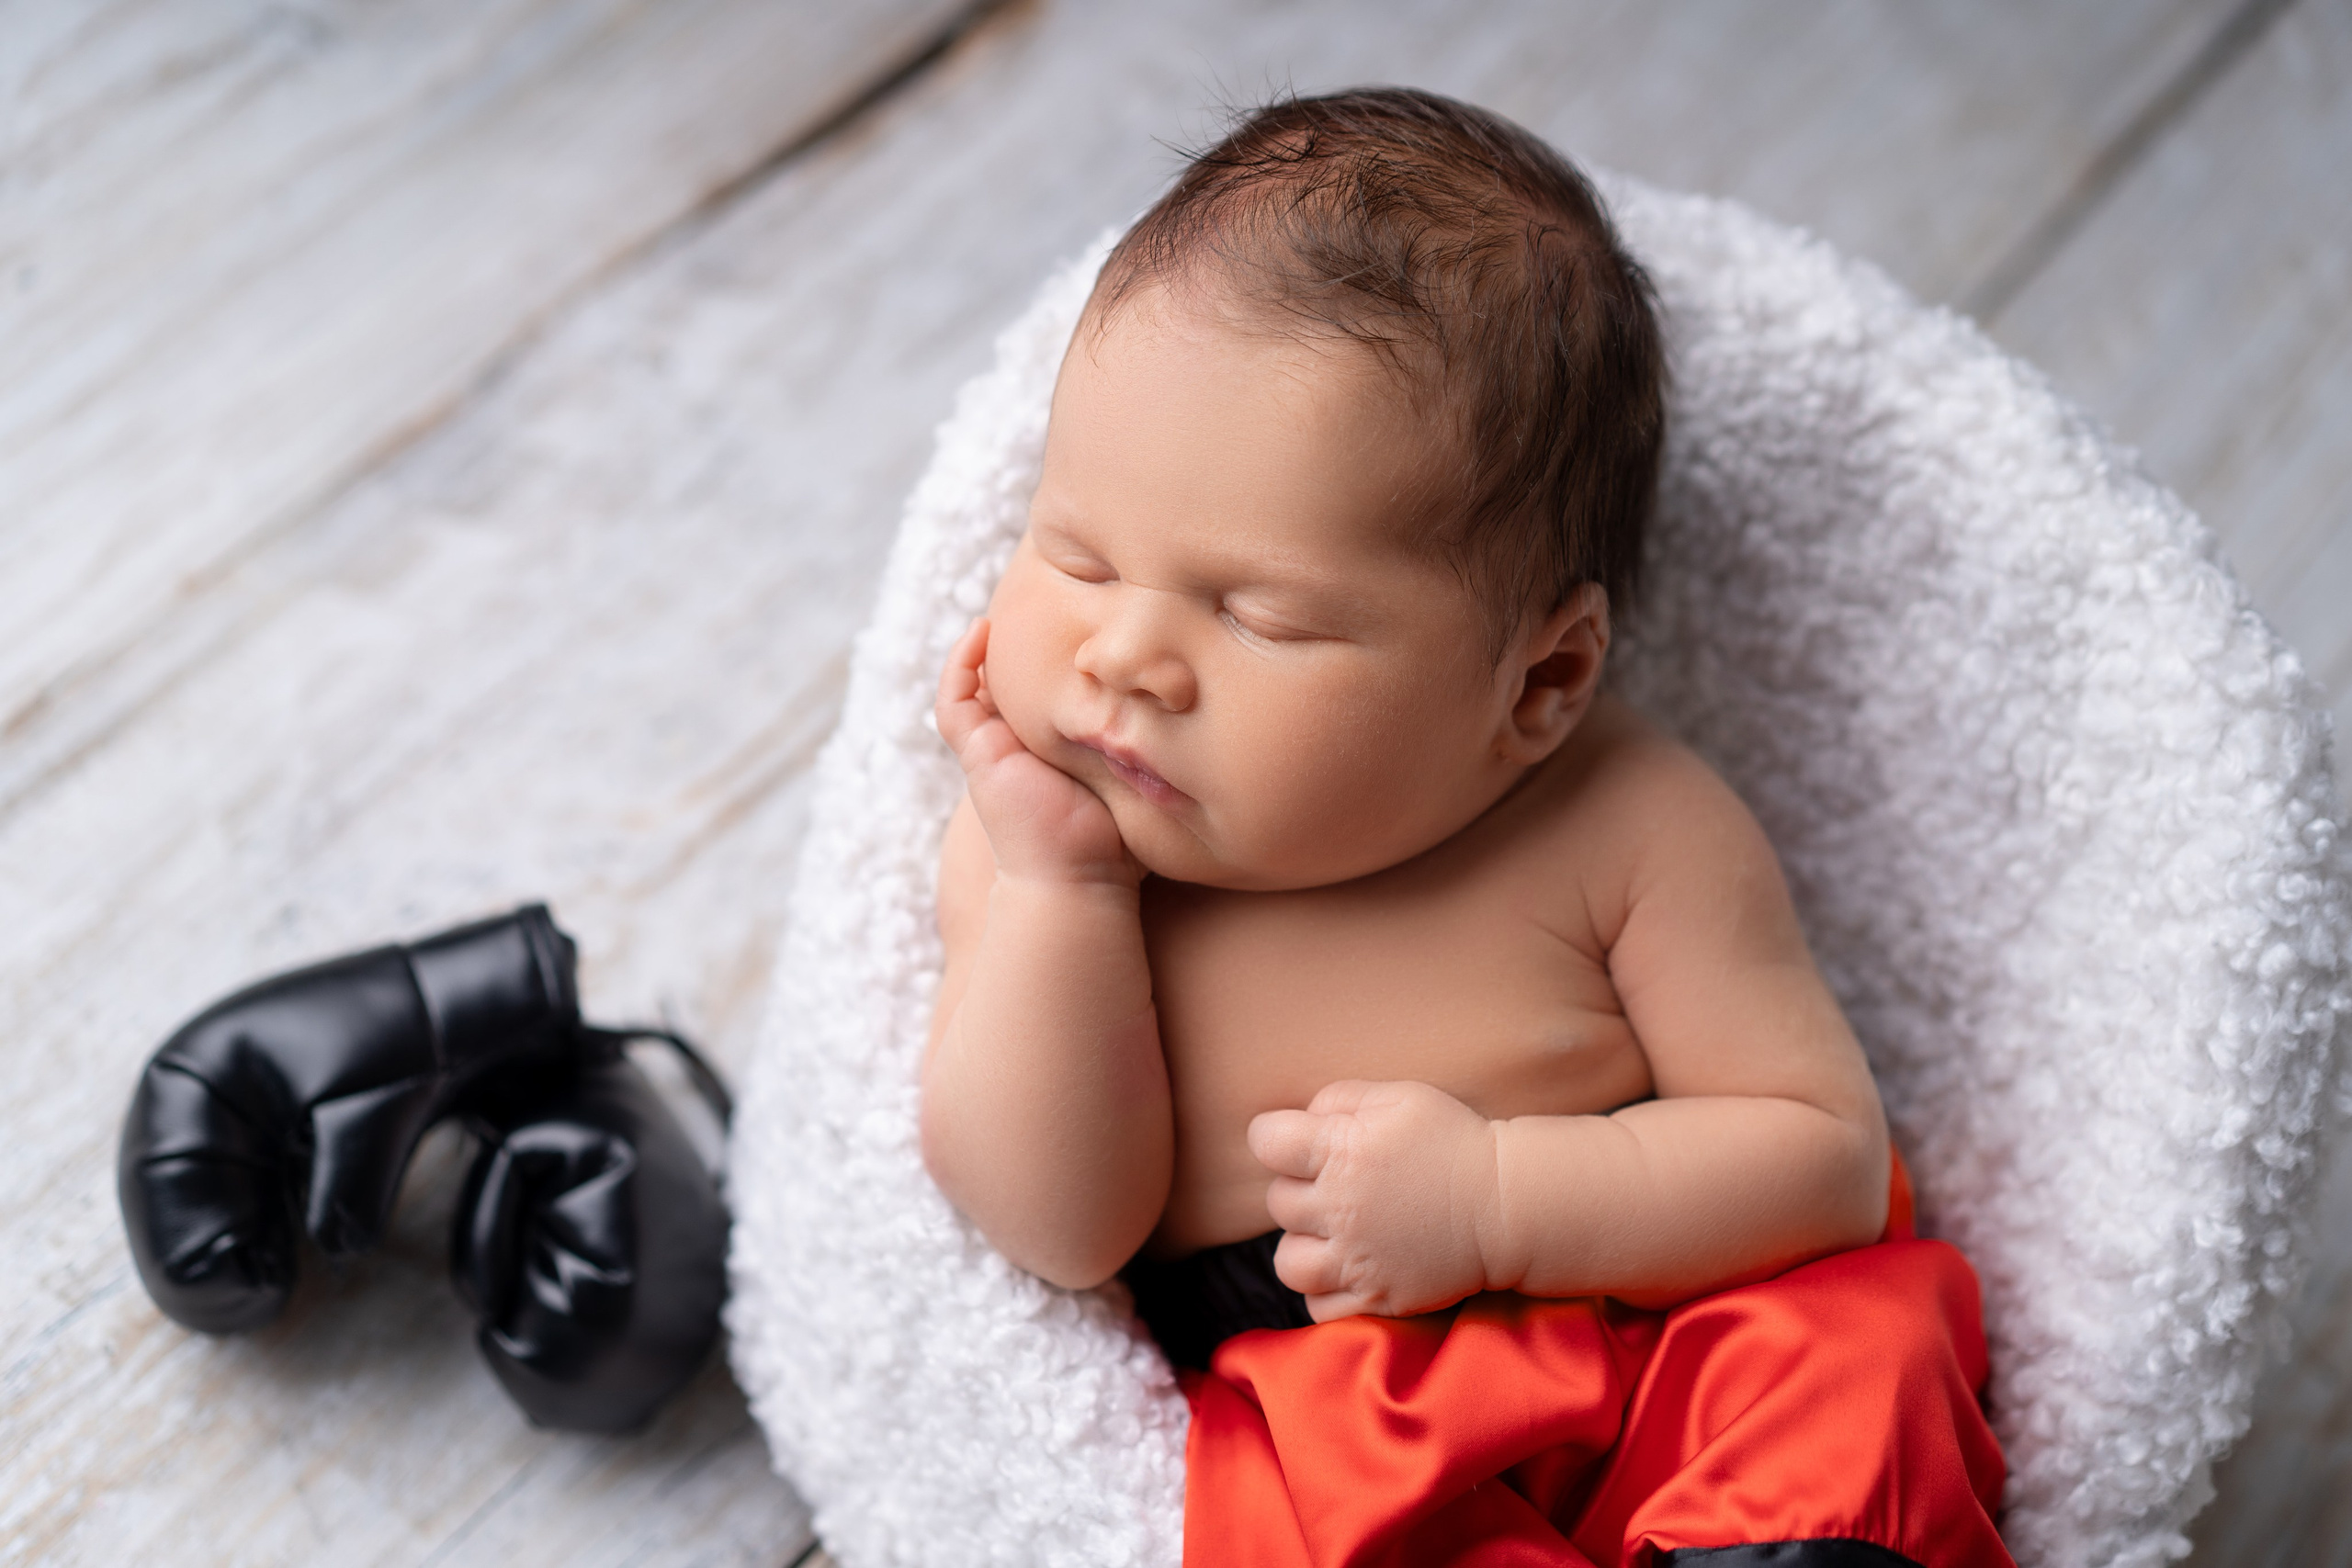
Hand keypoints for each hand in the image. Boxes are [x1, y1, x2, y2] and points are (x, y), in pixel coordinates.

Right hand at [936, 618, 1139, 886]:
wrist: (1080, 883)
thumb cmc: (1117, 846)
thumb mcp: (1134, 779)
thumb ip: (1147, 748)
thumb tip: (1200, 718)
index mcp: (1049, 754)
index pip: (1043, 696)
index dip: (1052, 660)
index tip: (1076, 622)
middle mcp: (1018, 749)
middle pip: (1009, 684)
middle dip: (1020, 643)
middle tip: (1043, 597)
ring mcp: (992, 751)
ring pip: (976, 687)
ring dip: (985, 646)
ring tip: (1005, 602)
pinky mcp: (978, 755)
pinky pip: (953, 703)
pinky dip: (960, 665)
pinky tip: (980, 631)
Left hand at [1247, 1080, 1504, 1321]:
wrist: (1507, 1204)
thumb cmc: (1453, 1141)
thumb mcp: (1401, 1097)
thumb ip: (1340, 1099)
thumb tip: (1303, 1119)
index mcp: (1342, 1151)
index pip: (1266, 1141)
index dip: (1277, 1137)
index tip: (1300, 1143)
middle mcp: (1341, 1209)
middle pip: (1277, 1201)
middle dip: (1300, 1188)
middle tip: (1337, 1185)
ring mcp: (1357, 1260)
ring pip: (1288, 1262)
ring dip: (1304, 1244)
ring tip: (1334, 1231)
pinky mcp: (1376, 1298)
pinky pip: (1317, 1306)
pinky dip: (1324, 1290)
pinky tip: (1347, 1266)